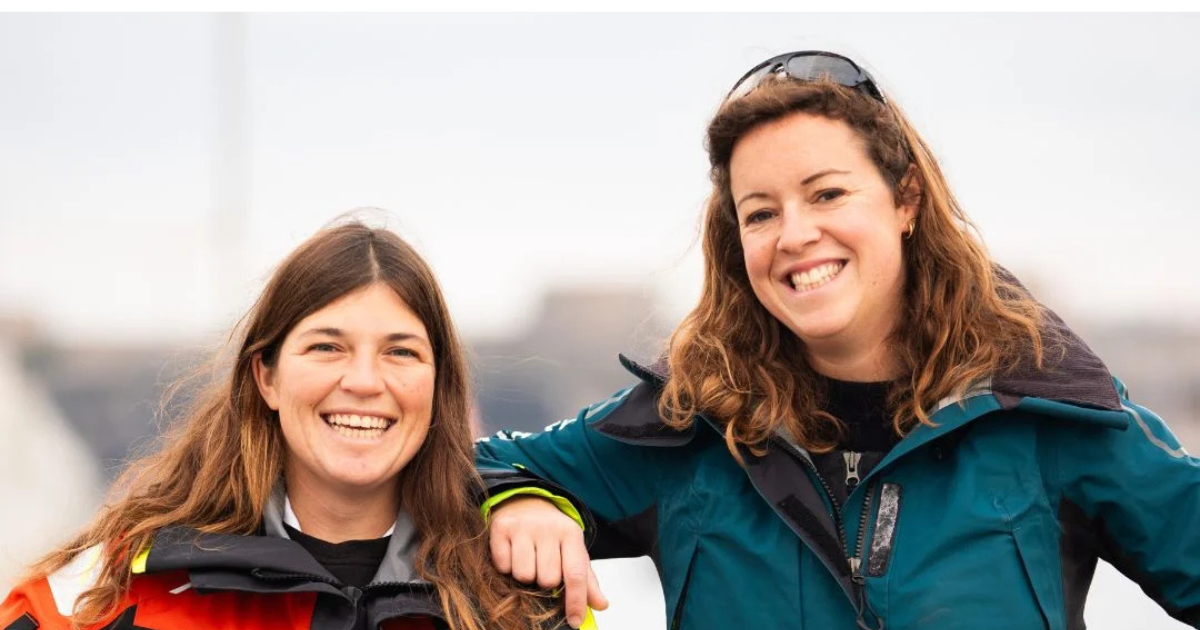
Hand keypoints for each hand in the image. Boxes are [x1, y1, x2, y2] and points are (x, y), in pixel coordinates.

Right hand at [488, 496, 608, 626]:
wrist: (525, 502)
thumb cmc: (552, 533)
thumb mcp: (572, 550)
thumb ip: (586, 580)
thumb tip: (601, 605)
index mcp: (571, 534)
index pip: (576, 574)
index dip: (576, 601)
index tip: (575, 621)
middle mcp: (548, 528)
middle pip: (547, 579)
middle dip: (545, 582)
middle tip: (543, 567)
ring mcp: (523, 526)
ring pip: (524, 575)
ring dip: (525, 575)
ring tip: (528, 559)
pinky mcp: (501, 527)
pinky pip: (503, 565)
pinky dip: (506, 566)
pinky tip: (512, 553)